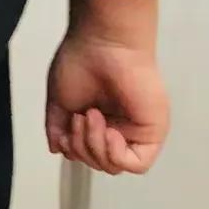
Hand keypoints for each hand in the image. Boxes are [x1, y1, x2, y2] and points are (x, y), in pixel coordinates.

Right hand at [45, 0, 169, 175]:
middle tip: (79, 119)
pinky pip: (136, 163)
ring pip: (114, 165)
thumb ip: (57, 127)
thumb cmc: (81, 61)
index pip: (86, 153)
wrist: (103, 43)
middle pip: (98, 163)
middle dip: (81, 148)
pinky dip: (116, 154)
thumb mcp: (60, 99)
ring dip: (95, 146)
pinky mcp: (151, 132)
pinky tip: (108, 132)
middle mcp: (118, 127)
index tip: (65, 128)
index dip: (73, 149)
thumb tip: (57, 149)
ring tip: (91, 116)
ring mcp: (135, 131)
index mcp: (98, 120)